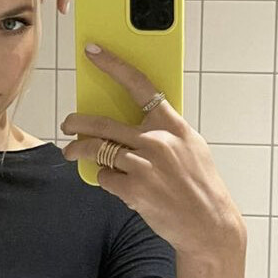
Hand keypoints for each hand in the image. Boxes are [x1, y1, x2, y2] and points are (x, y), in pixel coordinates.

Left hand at [60, 43, 246, 263]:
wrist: (209, 225)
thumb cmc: (200, 186)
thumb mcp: (190, 148)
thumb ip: (164, 132)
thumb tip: (132, 123)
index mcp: (174, 126)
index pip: (139, 85)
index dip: (113, 65)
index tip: (93, 52)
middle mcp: (158, 141)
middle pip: (103, 123)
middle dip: (77, 122)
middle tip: (68, 123)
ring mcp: (145, 165)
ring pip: (96, 150)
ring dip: (78, 151)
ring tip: (70, 153)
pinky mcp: (134, 190)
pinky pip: (105, 177)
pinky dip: (106, 179)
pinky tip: (117, 184)